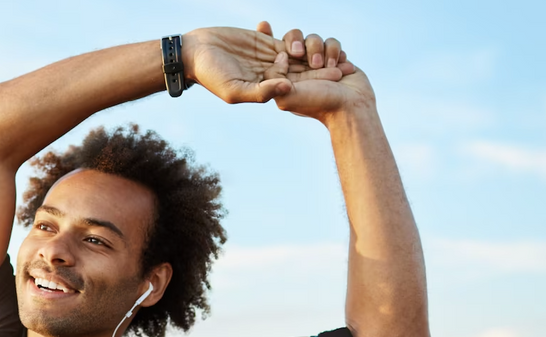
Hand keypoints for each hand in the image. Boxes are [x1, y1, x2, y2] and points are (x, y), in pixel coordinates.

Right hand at [182, 23, 351, 104]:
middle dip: (324, 67)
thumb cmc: (212, 75)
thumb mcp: (236, 89)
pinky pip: (285, 38)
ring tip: (337, 48)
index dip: (318, 81)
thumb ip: (262, 91)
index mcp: (266, 89)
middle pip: (303, 71)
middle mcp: (270, 75)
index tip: (339, 76)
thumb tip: (289, 89)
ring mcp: (268, 57)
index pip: (298, 85)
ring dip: (315, 51)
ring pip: (297, 54)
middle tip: (348, 64)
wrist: (196, 53)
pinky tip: (318, 36)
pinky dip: (298, 37)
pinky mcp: (263, 41)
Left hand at [256, 23, 374, 123]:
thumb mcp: (286, 96)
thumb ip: (274, 77)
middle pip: (293, 38)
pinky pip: (331, 41)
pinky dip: (335, 52)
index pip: (271, 52)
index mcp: (284, 77)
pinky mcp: (334, 58)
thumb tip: (280, 56)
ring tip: (328, 69)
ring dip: (320, 51)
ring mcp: (317, 62)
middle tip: (300, 54)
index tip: (263, 26)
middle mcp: (299, 68)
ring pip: (313, 38)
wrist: (350, 107)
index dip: (266, 37)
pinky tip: (340, 67)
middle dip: (298, 42)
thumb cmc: (318, 104)